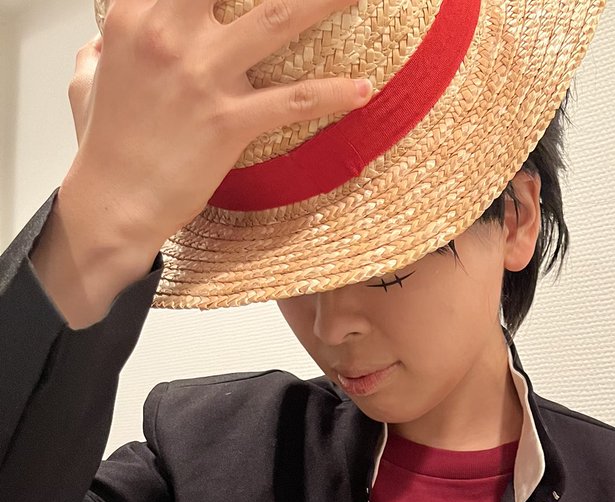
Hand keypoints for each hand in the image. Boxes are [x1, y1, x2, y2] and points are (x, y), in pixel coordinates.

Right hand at [62, 0, 373, 250]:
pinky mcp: (227, 122)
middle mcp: (168, 33)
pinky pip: (293, 101)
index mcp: (135, 13)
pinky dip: (334, 94)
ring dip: (326, 1)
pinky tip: (364, 89)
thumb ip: (103, 49)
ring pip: (277, 17)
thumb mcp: (87, 80)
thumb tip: (103, 43)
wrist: (113, 204)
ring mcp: (201, 76)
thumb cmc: (103, 146)